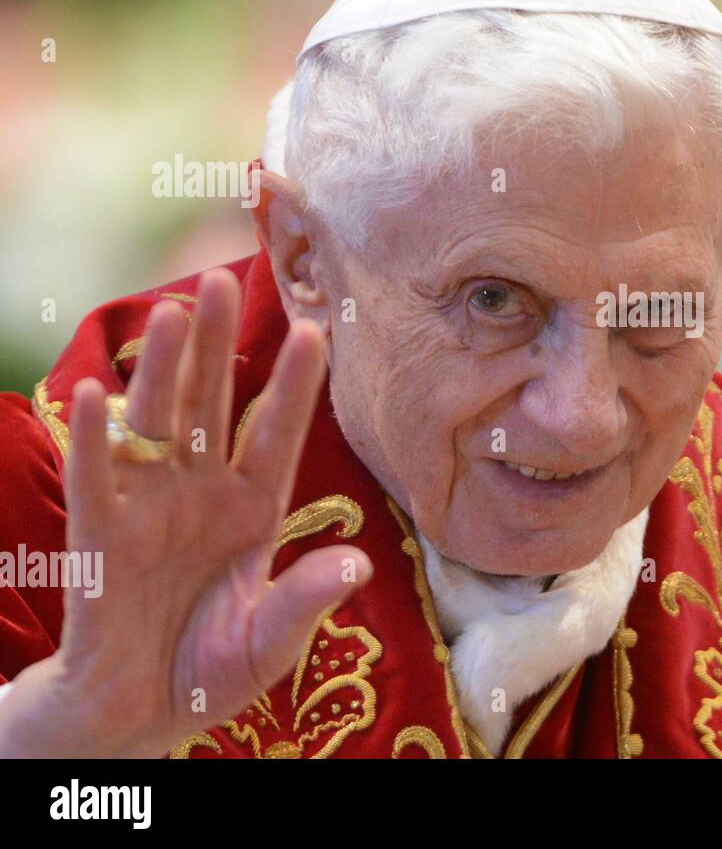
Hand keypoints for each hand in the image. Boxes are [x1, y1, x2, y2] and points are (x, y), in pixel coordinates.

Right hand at [0, 268, 371, 757]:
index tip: (318, 330)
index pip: (277, 435)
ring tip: (173, 313)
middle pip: (212, 406)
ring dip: (163, 371)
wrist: (139, 713)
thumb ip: (304, 601)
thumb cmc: (211, 671)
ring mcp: (150, 510)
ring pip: (157, 426)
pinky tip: (97, 394)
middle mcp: (202, 495)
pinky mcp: (99, 539)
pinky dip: (95, 443)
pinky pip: (96, 483)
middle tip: (224, 280)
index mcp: (253, 510)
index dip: (293, 386)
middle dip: (219, 346)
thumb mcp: (270, 643)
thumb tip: (354, 564)